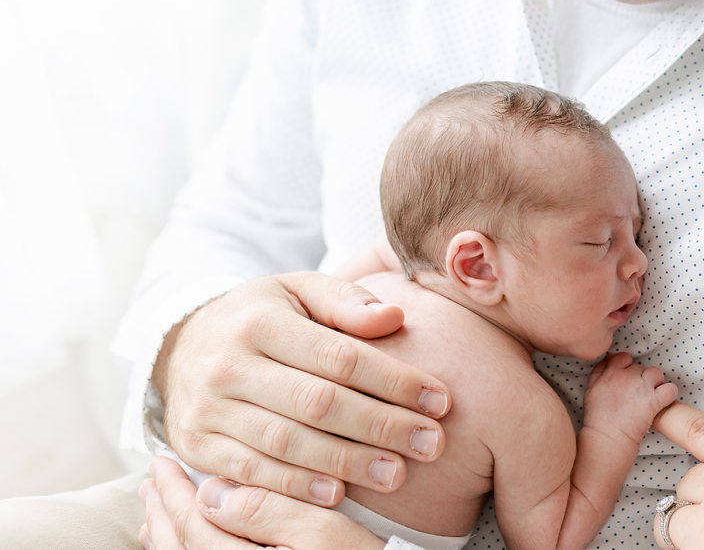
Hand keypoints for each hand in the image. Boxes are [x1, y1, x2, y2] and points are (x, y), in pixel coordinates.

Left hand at [139, 456, 384, 549]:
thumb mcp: (325, 534)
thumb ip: (268, 512)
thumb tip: (215, 492)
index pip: (193, 528)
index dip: (175, 493)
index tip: (162, 461)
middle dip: (163, 512)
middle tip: (151, 480)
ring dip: (168, 534)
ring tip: (159, 507)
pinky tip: (188, 540)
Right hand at [155, 271, 451, 505]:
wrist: (181, 345)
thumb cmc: (261, 316)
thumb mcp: (298, 291)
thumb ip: (346, 302)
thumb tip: (394, 317)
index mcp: (260, 321)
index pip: (339, 356)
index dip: (394, 381)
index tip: (440, 400)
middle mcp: (228, 365)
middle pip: (317, 402)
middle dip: (381, 426)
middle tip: (431, 444)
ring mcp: (207, 409)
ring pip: (286, 442)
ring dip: (347, 462)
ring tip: (397, 474)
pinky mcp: (196, 446)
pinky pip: (250, 472)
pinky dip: (295, 486)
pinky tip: (337, 494)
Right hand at [583, 352, 677, 441]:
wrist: (607, 437)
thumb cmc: (597, 418)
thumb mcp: (590, 389)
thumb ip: (599, 372)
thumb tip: (608, 359)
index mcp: (611, 373)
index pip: (624, 357)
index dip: (627, 366)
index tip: (628, 377)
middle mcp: (627, 376)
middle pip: (641, 367)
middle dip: (640, 378)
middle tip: (636, 394)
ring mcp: (642, 387)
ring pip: (657, 373)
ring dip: (656, 382)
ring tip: (651, 395)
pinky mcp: (654, 401)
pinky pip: (670, 389)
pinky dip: (669, 394)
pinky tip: (663, 401)